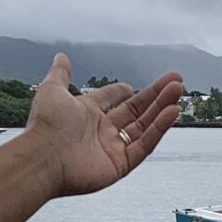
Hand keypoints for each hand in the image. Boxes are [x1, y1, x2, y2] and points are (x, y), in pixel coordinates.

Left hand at [24, 55, 185, 197]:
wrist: (43, 158)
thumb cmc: (45, 125)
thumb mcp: (52, 90)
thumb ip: (60, 74)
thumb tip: (61, 56)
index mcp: (86, 114)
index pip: (110, 101)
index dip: (122, 92)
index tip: (133, 86)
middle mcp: (100, 131)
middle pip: (135, 111)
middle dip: (155, 95)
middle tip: (176, 81)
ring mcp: (111, 148)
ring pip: (144, 127)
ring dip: (162, 109)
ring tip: (178, 91)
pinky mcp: (120, 165)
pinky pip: (144, 146)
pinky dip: (158, 130)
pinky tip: (172, 112)